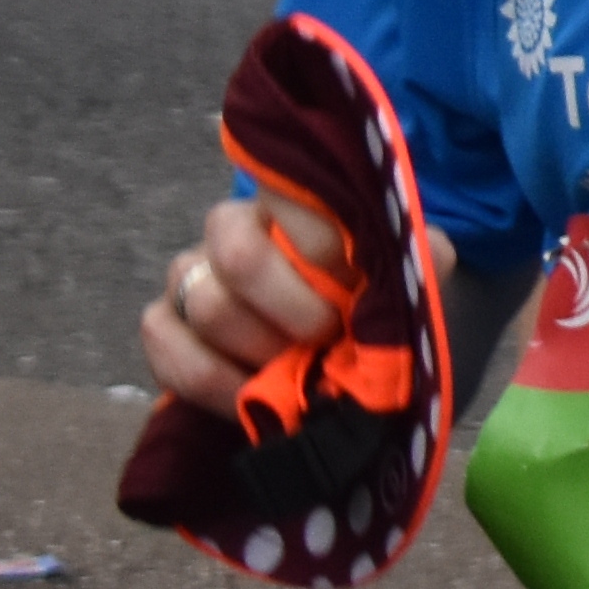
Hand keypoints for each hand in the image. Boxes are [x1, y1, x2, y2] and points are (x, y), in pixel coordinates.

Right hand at [141, 184, 454, 416]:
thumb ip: (421, 258)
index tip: (356, 286)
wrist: (338, 362)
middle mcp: (231, 229)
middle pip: (239, 256)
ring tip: (297, 371)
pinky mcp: (163, 329)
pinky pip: (167, 349)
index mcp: (293, 201)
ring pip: (207, 307)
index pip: (284, 191)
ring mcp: (190, 278)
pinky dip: (214, 384)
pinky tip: (252, 397)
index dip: (321, 244)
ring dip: (261, 352)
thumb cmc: (378, 305)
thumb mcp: (417, 276)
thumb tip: (425, 258)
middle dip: (294, 310)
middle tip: (328, 339)